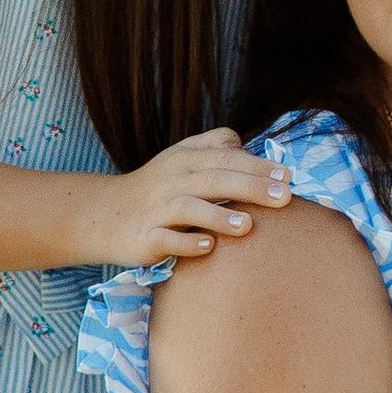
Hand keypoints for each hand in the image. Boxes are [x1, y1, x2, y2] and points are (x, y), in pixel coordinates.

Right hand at [79, 131, 292, 267]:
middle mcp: (172, 180)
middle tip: (285, 198)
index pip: (225, 156)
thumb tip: (250, 146)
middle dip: (251, 187)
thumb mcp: (181, 159)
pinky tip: (208, 246)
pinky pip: (166, 239)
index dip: (256, 165)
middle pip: (214, 179)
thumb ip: (215, 147)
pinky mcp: (144, 236)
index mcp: (185, 159)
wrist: (103, 214)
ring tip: (249, 226)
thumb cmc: (156, 187)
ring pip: (189, 208)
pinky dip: (186, 243)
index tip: (288, 176)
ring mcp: (156, 209)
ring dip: (219, 216)